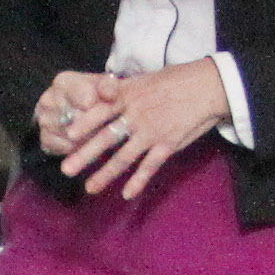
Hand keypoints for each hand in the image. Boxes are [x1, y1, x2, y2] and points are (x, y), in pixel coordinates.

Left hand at [39, 60, 228, 201]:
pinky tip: (127, 194)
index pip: (102, 110)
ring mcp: (152, 131)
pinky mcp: (168, 144)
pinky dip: (138, 181)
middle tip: (66, 169)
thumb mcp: (144, 80)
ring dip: (105, 174)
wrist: (208, 86)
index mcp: (129, 96)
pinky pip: (150, 166)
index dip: (85, 122)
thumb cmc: (175, 81)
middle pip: (106, 137)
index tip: (69, 134)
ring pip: (124, 157)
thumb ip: (123, 92)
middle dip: (85, 154)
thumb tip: (102, 98)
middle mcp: (137, 114)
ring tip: (90, 188)